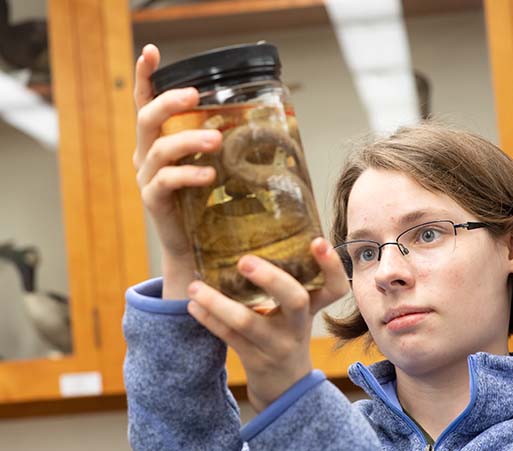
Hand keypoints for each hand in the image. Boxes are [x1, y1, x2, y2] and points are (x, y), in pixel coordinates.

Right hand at [133, 44, 221, 298]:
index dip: (145, 77)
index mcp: (158, 142)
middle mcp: (146, 156)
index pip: (145, 103)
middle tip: (195, 95)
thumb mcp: (210, 165)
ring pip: (159, 148)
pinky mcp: (153, 201)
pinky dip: (188, 174)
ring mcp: (147, 178)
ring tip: (216, 139)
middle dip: (169, 102)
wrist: (194, 246)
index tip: (152, 51)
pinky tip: (209, 174)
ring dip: (188, 140)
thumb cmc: (205, 202)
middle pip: (147, 119)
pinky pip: (166, 181)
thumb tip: (255, 119)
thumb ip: (217, 143)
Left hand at [186, 237, 349, 411]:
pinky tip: (192, 305)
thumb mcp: (296, 312)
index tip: (317, 240)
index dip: (331, 266)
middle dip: (271, 278)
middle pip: (294, 299)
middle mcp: (297, 326)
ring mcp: (276, 345)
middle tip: (243, 261)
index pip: (334, 288)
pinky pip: (228, 337)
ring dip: (217, 302)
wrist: (285, 388)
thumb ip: (286, 284)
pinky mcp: (254, 360)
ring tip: (194, 286)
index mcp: (311, 309)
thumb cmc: (286, 335)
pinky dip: (208, 319)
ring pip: (247, 322)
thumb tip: (254, 236)